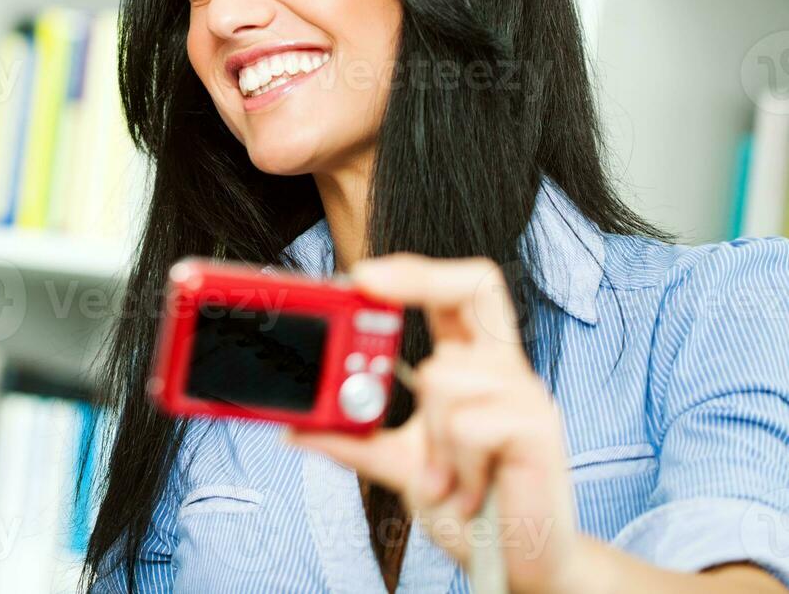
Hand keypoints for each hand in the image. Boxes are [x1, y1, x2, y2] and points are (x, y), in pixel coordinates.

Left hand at [284, 254, 587, 593]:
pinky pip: (466, 423)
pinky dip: (452, 464)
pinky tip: (465, 491)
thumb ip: (353, 439)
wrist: (515, 569)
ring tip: (445, 479)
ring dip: (430, 438)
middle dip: (417, 280)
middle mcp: (507, 372)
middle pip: (475, 289)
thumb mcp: (396, 465)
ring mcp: (528, 398)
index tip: (363, 275)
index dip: (419, 271)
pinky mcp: (539, 431)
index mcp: (478, 367)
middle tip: (366, 286)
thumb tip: (294, 425)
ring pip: (444, 375)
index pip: (463, 291)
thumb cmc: (468, 509)